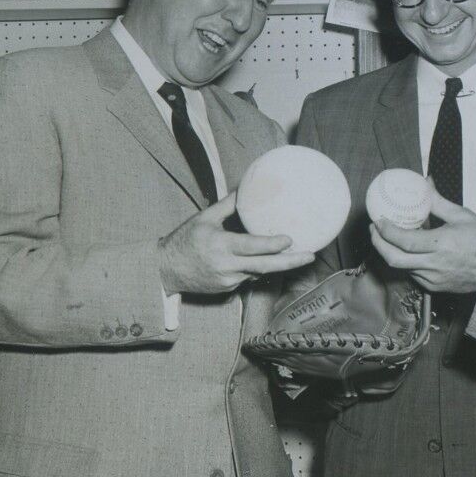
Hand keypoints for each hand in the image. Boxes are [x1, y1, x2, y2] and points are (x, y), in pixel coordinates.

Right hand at [159, 191, 315, 294]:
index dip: (272, 245)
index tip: (290, 239)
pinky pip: (248, 278)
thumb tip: (245, 187)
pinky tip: (265, 260)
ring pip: (258, 272)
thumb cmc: (184, 240)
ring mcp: (228, 281)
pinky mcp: (227, 289)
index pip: (252, 247)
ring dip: (276, 265)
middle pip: (265, 267)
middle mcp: (226, 266)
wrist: (165, 270)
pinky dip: (257, 268)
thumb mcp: (204, 218)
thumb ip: (227, 205)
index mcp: (221, 246)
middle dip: (290, 262)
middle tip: (311, 255)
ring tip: (298, 255)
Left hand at [369, 193, 475, 293]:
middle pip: (393, 259)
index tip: (379, 220)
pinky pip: (412, 274)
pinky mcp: (434, 287)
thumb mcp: (463, 216)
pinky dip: (405, 261)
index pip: (403, 241)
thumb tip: (425, 183)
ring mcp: (433, 279)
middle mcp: (434, 265)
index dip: (386, 231)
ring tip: (388, 237)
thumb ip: (438, 202)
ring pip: (402, 267)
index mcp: (441, 245)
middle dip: (378, 243)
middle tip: (375, 229)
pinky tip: (407, 250)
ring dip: (391, 252)